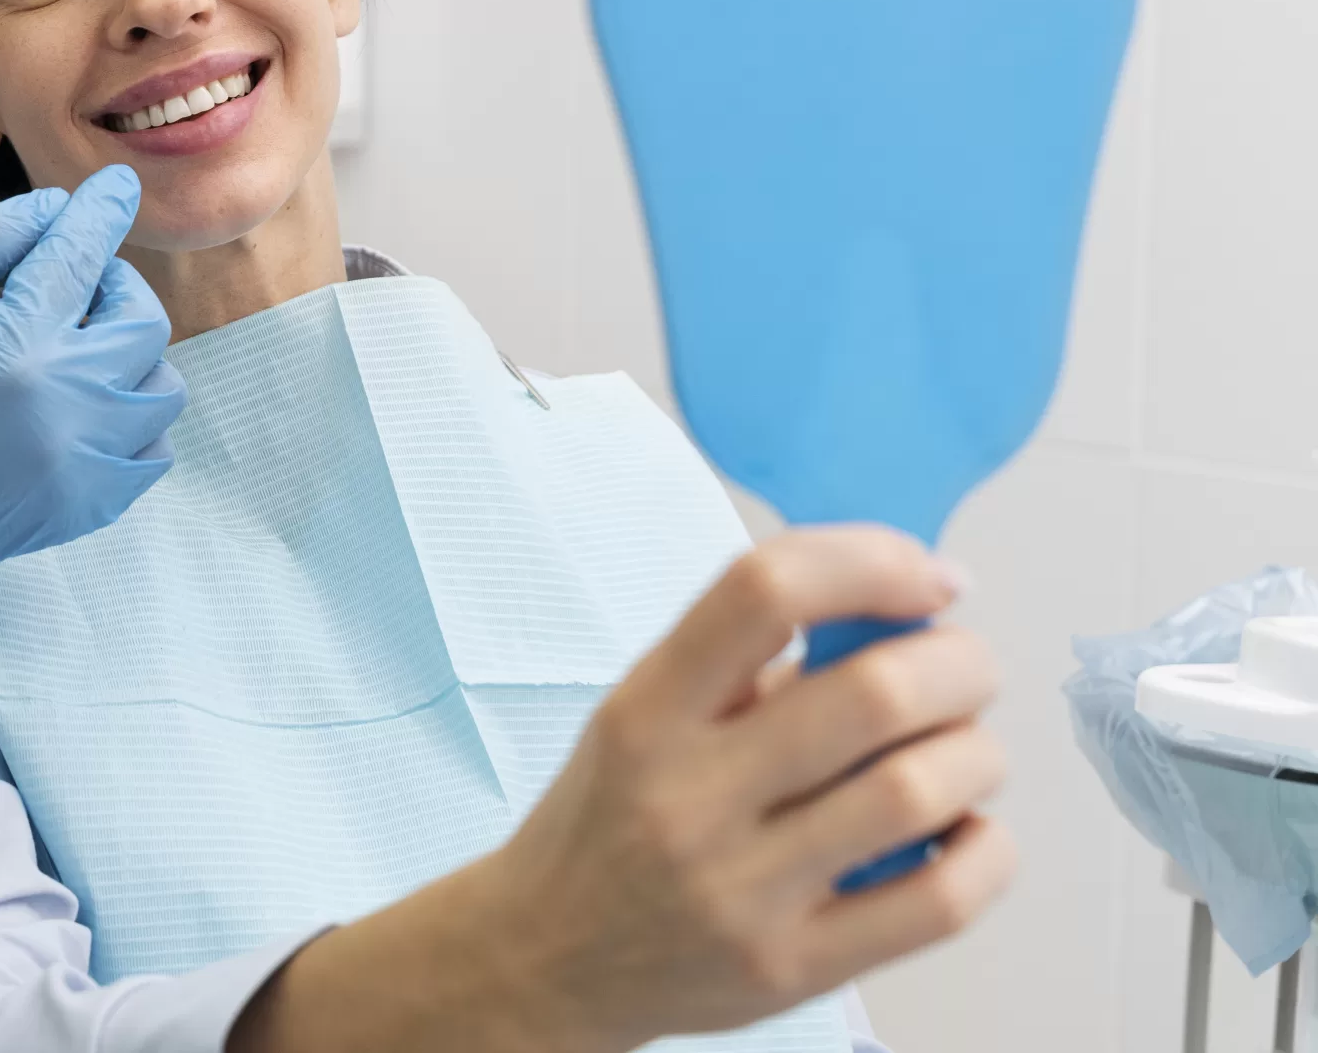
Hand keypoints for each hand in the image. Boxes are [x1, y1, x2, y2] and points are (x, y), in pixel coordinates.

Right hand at [0, 164, 185, 615]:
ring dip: (130, 352)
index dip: (101, 210)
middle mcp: (64, 412)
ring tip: (76, 345)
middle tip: (68, 280)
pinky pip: (148, 454)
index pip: (83, 256)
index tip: (116, 187)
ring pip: (158, 388)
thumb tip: (54, 208)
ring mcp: (78, 471)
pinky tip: (85, 402)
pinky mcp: (78, 511)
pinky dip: (133, 417)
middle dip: (113, 283)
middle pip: (141, 322)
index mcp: (14, 350)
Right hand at [234, 527, 1014, 1052]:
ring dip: (976, 753)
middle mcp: (688, 796)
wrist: (545, 956)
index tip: (927, 577)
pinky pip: (939, 900)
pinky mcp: (794, 970)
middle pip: (874, 693)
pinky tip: (965, 830)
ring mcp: (742, 891)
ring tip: (963, 751)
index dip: (872, 562)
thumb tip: (909, 614)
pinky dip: (986, 849)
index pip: (766, 591)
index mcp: (647, 711)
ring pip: (919, 791)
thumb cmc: (612, 817)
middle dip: (957, 663)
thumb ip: (749, 665)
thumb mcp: (642, 714)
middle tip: (963, 669)